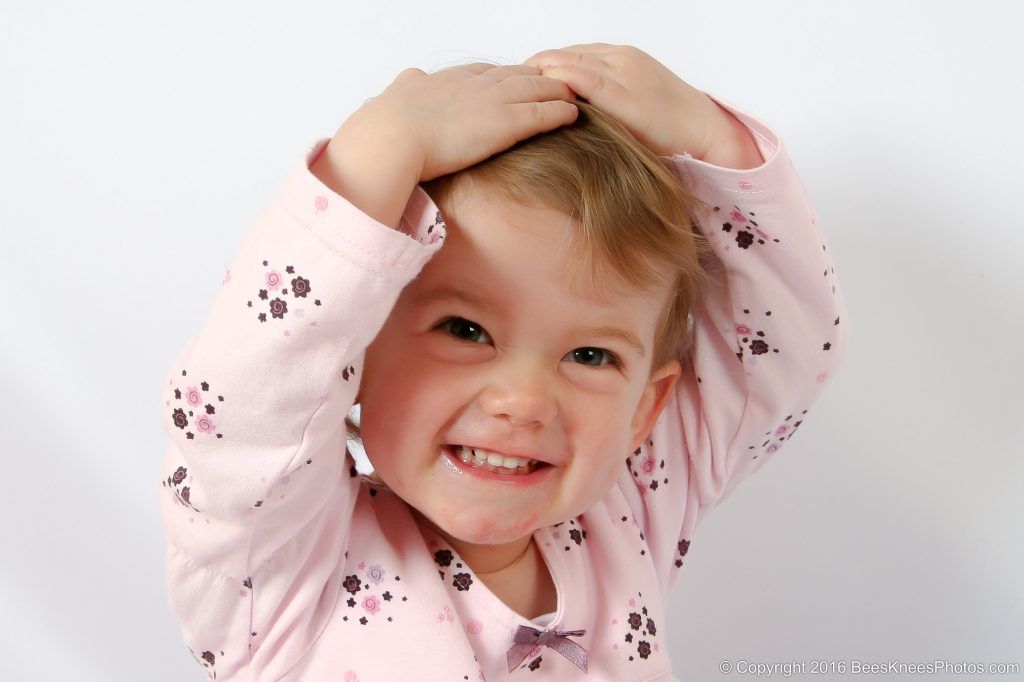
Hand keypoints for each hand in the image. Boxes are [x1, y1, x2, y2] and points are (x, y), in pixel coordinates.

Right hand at [354, 63, 579, 180]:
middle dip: (538, 79)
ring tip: (573, 95)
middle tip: (556, 84)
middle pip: (517, 75)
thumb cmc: (388, 125)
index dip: (505, 76)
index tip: (516, 80)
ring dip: (557, 91)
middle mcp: (476, 84)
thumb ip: (408, 86)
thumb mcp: (396, 95)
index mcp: (450, 79)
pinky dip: (560, 111)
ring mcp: (494, 101)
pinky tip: (574, 113)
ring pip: (536, 89)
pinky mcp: (506, 123)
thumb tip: (408, 78)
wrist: (393, 136)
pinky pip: (543, 114)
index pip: (486, 72)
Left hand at [522, 43, 737, 159]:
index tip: (518, 79)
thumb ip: (601, 101)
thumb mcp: (629, 106)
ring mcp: (624, 72)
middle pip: (565, 54)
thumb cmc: (668, 127)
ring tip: (514, 88)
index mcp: (620, 58)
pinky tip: (543, 87)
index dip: (542, 64)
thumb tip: (567, 113)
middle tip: (507, 84)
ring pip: (571, 62)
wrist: (704, 131)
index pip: (570, 54)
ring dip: (540, 72)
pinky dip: (562, 80)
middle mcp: (620, 58)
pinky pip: (587, 79)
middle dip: (534, 68)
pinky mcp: (626, 93)